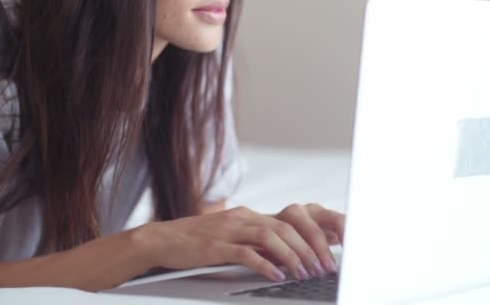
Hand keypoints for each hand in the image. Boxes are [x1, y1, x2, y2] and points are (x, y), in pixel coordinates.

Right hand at [137, 204, 344, 281]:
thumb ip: (256, 243)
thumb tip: (285, 257)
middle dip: (308, 248)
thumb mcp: (231, 237)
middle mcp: (242, 218)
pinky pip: (245, 253)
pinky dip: (264, 264)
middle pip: (285, 227)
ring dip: (291, 256)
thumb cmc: (198, 242)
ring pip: (269, 237)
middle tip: (322, 268)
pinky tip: (276, 275)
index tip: (326, 255)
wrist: (163, 239)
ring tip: (304, 273)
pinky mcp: (215, 246)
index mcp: (248, 215)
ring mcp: (228, 230)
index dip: (311, 237)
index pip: (289, 221)